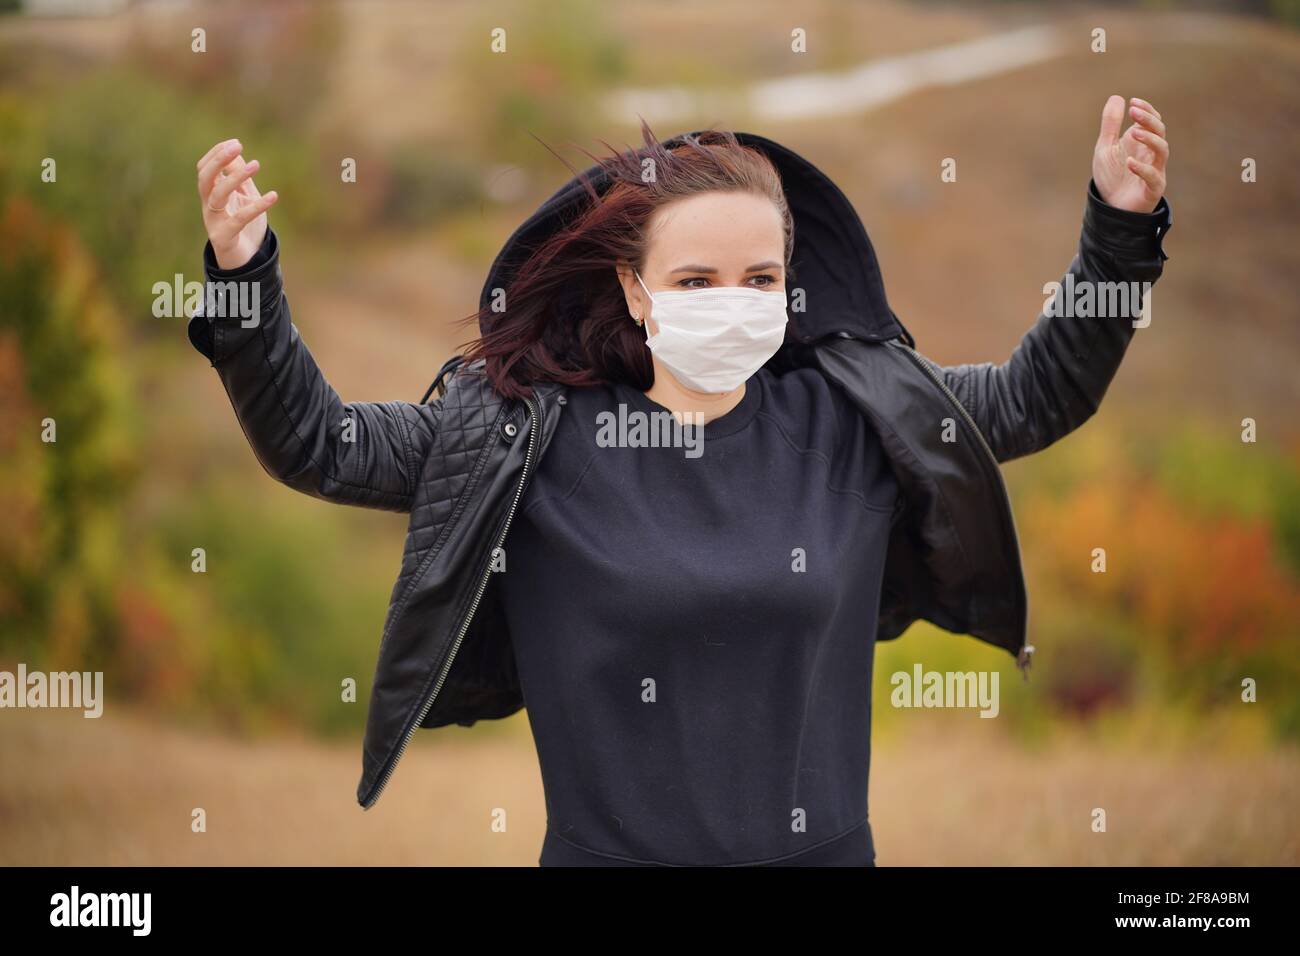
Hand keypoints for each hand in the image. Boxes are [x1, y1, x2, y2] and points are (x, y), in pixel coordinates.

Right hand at [197, 138, 278, 269]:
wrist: (245, 262)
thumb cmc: (244, 227)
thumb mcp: (244, 198)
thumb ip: (239, 178)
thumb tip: (236, 153)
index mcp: (211, 195)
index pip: (205, 169)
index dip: (216, 154)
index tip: (235, 143)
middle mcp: (208, 206)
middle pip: (204, 178)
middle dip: (218, 160)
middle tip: (237, 146)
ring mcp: (214, 221)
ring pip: (217, 195)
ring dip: (235, 178)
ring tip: (255, 165)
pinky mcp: (225, 237)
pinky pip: (240, 219)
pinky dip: (257, 206)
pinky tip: (274, 196)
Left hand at [1092, 95, 1168, 213]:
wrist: (1110, 207)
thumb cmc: (1111, 176)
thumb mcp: (1105, 148)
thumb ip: (1110, 125)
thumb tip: (1117, 97)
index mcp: (1142, 142)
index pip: (1153, 121)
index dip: (1146, 110)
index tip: (1133, 103)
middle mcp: (1152, 154)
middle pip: (1160, 131)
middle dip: (1149, 120)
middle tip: (1134, 113)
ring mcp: (1155, 170)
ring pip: (1162, 150)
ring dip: (1150, 139)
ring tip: (1133, 133)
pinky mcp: (1153, 188)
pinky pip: (1153, 176)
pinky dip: (1142, 168)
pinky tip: (1129, 162)